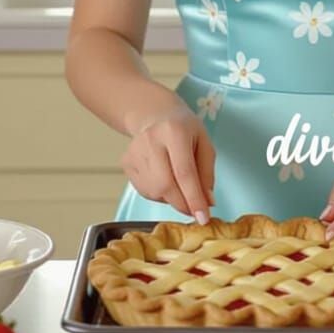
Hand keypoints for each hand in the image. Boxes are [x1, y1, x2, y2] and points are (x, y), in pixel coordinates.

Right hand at [121, 103, 214, 221]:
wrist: (154, 114)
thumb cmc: (183, 129)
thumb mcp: (204, 143)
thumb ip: (207, 173)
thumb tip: (208, 202)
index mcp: (174, 132)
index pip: (184, 172)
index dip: (194, 198)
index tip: (203, 218)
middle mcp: (150, 141)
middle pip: (166, 185)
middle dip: (183, 204)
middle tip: (194, 209)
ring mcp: (134, 152)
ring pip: (154, 192)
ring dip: (171, 198)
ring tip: (179, 184)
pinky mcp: (126, 162)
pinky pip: (144, 191)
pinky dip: (159, 194)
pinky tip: (165, 179)